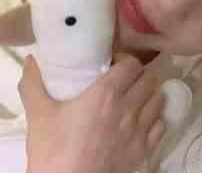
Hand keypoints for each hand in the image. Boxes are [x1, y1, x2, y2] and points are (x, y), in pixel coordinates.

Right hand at [18, 53, 165, 172]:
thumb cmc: (53, 151)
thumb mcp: (39, 115)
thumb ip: (33, 85)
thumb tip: (30, 60)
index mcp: (106, 93)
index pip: (132, 64)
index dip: (125, 60)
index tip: (114, 65)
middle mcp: (128, 107)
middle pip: (149, 79)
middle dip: (138, 77)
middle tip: (124, 83)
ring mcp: (140, 129)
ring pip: (158, 99)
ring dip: (149, 96)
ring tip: (135, 100)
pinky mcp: (146, 150)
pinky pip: (161, 125)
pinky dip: (155, 120)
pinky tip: (142, 123)